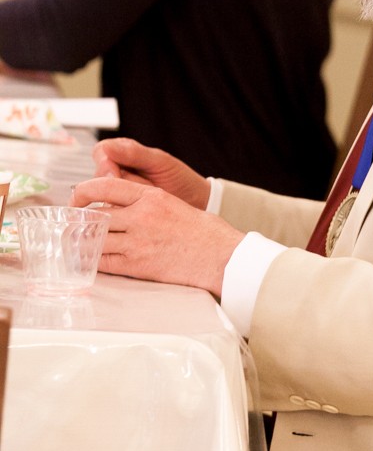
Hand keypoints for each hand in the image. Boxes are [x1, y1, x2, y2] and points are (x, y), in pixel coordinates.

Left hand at [71, 175, 244, 295]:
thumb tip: (122, 207)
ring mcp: (138, 241)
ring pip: (95, 239)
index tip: (78, 198)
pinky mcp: (138, 264)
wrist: (220, 256)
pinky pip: (104, 262)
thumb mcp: (174, 204)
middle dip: (79, 219)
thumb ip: (147, 203)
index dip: (84, 191)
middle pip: (96, 213)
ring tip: (77, 244)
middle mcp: (142, 216)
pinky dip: (92, 261)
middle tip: (73, 224)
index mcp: (151, 196)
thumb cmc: (204, 232)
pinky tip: (89, 260)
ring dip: (82, 242)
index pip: (106, 185)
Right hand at [91, 137, 209, 209]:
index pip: (101, 153)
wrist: (195, 202)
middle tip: (124, 197)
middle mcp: (115, 173)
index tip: (114, 175)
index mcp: (122, 154)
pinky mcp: (120, 214)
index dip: (104, 164)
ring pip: (100, 199)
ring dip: (112, 206)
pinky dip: (116, 220)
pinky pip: (109, 216)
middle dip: (108, 189)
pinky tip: (125, 225)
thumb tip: (107, 148)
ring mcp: (116, 195)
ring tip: (130, 211)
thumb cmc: (179, 178)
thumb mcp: (160, 162)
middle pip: (96, 178)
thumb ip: (133, 153)